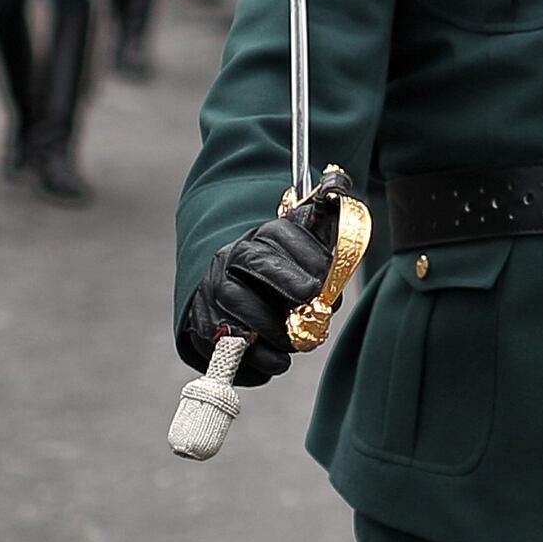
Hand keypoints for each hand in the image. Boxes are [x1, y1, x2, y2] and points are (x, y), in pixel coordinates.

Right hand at [181, 194, 341, 382]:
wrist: (231, 294)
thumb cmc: (283, 274)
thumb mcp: (306, 244)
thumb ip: (326, 219)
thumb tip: (339, 180)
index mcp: (263, 236)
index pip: (283, 235)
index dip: (309, 258)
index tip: (325, 282)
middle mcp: (233, 256)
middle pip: (258, 264)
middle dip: (288, 284)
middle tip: (312, 306)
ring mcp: (213, 288)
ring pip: (238, 302)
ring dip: (272, 328)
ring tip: (296, 343)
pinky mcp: (203, 320)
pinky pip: (224, 338)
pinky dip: (253, 356)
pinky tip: (276, 360)